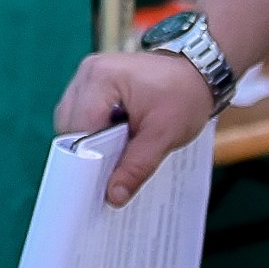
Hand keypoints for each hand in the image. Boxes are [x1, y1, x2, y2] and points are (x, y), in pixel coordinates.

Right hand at [52, 49, 215, 205]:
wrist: (198, 71)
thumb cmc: (184, 98)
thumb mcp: (164, 136)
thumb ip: (136, 166)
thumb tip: (113, 197)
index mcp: (102, 78)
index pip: (80, 126)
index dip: (87, 156)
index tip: (99, 181)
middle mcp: (88, 71)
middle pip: (69, 122)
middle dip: (86, 148)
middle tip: (109, 169)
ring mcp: (88, 72)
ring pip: (70, 116)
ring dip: (87, 137)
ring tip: (113, 150)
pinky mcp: (92, 77)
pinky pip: (79, 108)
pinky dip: (91, 126)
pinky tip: (112, 135)